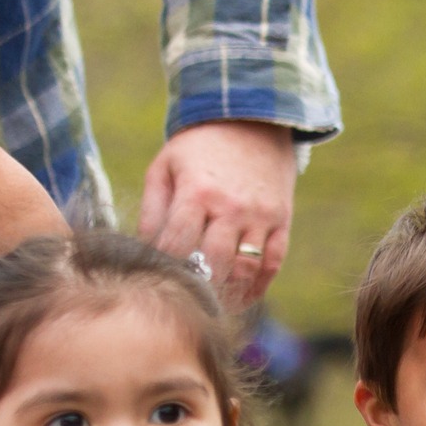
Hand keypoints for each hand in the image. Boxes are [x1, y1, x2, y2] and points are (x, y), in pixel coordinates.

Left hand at [140, 122, 296, 310]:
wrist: (252, 119)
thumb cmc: (198, 148)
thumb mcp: (165, 167)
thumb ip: (152, 210)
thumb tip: (144, 252)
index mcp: (197, 192)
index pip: (177, 244)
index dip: (165, 267)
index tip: (157, 279)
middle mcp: (231, 206)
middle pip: (213, 263)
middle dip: (196, 287)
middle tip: (183, 302)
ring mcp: (260, 215)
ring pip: (244, 270)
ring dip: (226, 293)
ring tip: (209, 306)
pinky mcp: (281, 221)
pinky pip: (272, 265)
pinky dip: (257, 288)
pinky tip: (240, 299)